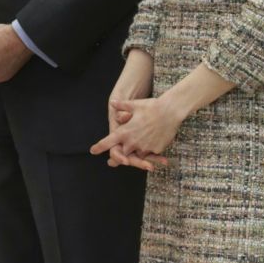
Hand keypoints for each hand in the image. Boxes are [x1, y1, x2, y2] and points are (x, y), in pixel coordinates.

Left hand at [98, 51, 164, 170]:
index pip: (108, 142)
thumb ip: (122, 105)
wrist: (170, 111)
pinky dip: (150, 151)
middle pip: (123, 153)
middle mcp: (133, 142)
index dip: (99, 147)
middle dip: (120, 155)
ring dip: (136, 153)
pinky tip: (152, 145)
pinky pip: (151, 154)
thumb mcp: (134, 105)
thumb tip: (113, 102)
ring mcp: (145, 147)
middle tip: (113, 160)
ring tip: (137, 151)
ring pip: (138, 155)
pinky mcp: (156, 149)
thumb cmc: (151, 106)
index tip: (93, 151)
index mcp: (125, 132)